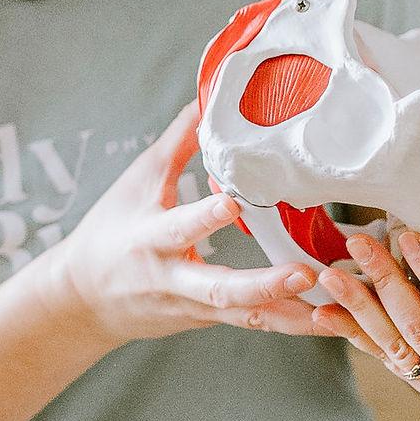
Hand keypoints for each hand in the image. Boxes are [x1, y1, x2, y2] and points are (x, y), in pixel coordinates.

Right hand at [53, 103, 322, 347]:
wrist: (84, 300)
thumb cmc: (110, 233)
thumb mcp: (136, 184)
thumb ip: (176, 143)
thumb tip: (205, 96)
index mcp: (151, 239)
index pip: (179, 228)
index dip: (205, 218)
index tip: (233, 202)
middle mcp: (174, 279)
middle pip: (219, 290)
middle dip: (263, 285)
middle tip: (304, 273)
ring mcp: (194, 306)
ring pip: (245, 318)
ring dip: (292, 317)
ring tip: (335, 314)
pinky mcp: (208, 320)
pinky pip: (253, 324)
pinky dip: (291, 324)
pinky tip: (329, 321)